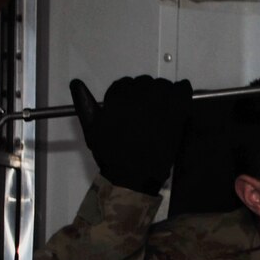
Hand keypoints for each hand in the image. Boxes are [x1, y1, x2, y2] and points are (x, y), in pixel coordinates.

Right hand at [69, 75, 193, 196]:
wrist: (133, 177)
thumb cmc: (111, 154)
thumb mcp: (92, 129)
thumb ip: (84, 104)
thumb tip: (77, 84)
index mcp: (118, 98)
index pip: (124, 85)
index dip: (128, 95)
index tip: (131, 109)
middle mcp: (139, 97)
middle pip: (144, 83)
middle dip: (145, 93)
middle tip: (146, 111)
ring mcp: (159, 105)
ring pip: (162, 86)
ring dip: (162, 92)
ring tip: (162, 107)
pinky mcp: (176, 115)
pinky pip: (182, 92)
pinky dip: (182, 91)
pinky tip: (181, 94)